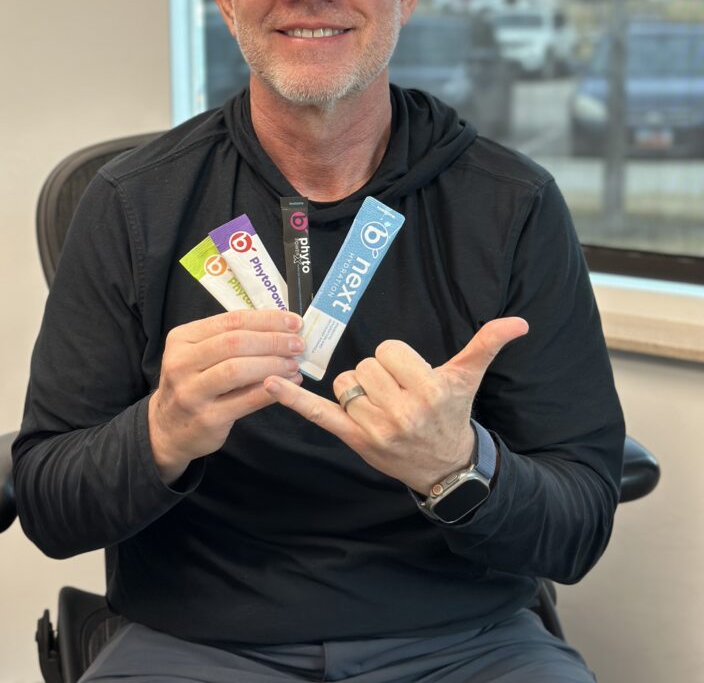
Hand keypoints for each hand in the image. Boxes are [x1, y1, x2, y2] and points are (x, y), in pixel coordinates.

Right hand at [149, 309, 303, 483]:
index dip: (266, 319)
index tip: (293, 321)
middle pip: (235, 343)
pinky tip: (289, 385)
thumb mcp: (198, 355)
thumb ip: (230, 339)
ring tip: (294, 365)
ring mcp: (192, 392)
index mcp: (182, 339)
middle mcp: (182, 363)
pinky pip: (245, 400)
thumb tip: (280, 328)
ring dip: (273, 364)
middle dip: (272, 341)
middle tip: (298, 344)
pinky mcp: (207, 418)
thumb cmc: (193, 384)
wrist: (167, 429)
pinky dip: (271, 390)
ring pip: (237, 370)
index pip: (230, 321)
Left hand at [264, 317, 527, 493]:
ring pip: (346, 382)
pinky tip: (268, 383)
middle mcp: (402, 411)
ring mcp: (375, 428)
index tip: (411, 377)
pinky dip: (292, 399)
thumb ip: (487, 344)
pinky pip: (318, 414)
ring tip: (381, 405)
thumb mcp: (469, 378)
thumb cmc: (452, 414)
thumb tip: (520, 322)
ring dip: (358, 388)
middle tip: (398, 393)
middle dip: (379, 373)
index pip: (388, 349)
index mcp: (429, 390)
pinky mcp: (353, 439)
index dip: (397, 358)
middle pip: (366, 364)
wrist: (444, 467)